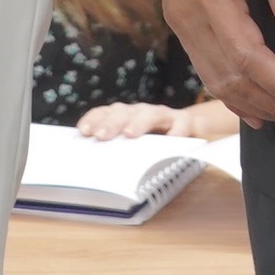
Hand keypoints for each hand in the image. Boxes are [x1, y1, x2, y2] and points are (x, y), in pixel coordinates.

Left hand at [78, 98, 244, 142]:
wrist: (190, 128)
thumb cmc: (155, 139)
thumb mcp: (136, 143)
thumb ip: (118, 147)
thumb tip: (93, 164)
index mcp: (127, 115)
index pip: (106, 112)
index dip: (94, 119)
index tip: (83, 132)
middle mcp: (142, 111)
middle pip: (124, 111)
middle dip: (111, 123)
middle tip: (102, 136)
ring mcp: (164, 115)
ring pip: (150, 113)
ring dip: (139, 122)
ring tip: (130, 134)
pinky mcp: (185, 121)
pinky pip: (182, 123)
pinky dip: (176, 131)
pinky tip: (171, 139)